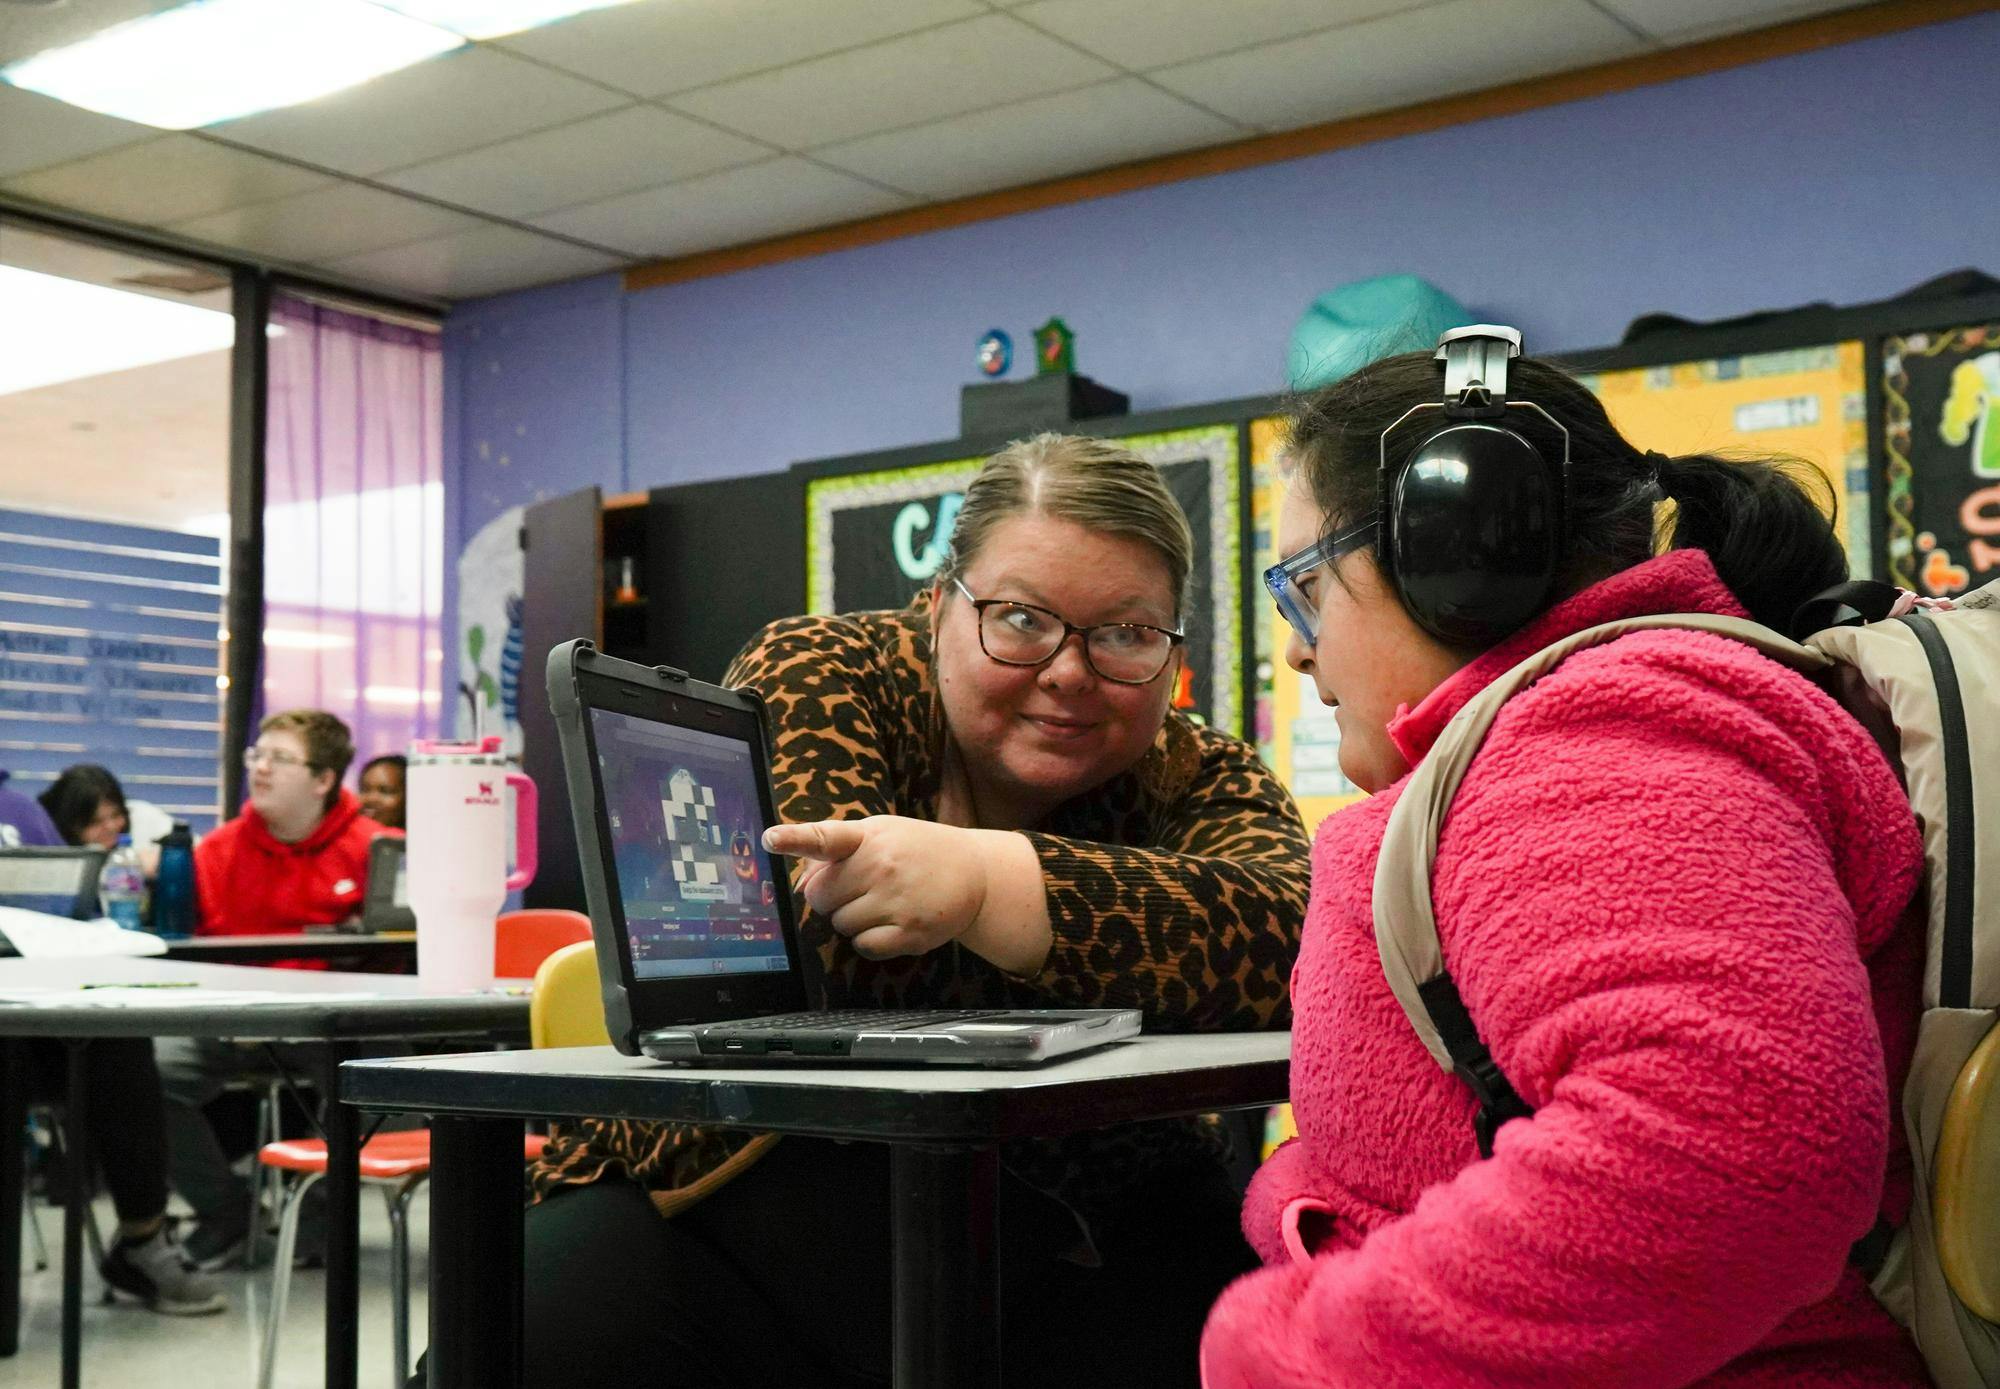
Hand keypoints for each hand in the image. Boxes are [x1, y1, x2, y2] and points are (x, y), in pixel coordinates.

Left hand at [763, 816, 989, 959]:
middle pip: (821, 897)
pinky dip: (870, 940)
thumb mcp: (879, 835)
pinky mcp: (910, 933)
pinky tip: (891, 922)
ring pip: (840, 924)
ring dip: (852, 918)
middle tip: (861, 887)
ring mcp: (896, 901)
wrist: (976, 873)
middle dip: (833, 896)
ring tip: (884, 902)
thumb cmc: (916, 851)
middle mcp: (882, 867)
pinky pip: (863, 946)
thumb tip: (801, 885)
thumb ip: (834, 853)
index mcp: (869, 838)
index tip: (770, 838)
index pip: (826, 838)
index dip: (794, 838)